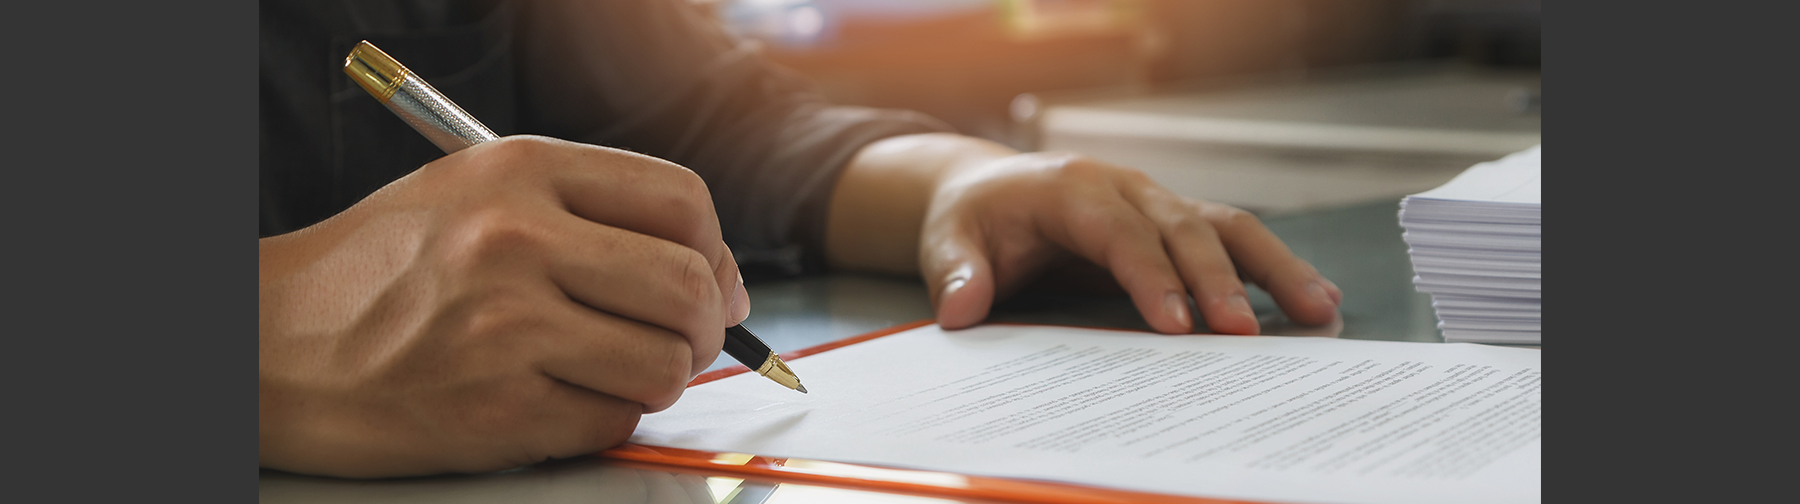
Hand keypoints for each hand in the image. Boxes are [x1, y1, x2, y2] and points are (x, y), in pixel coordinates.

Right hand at [258, 135, 748, 476]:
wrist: (268, 346)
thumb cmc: (377, 273)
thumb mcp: (474, 196)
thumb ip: (587, 213)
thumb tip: (708, 271)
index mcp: (519, 172)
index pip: (682, 201)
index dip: (715, 251)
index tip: (713, 283)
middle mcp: (516, 240)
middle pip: (690, 286)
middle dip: (706, 328)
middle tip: (683, 343)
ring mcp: (508, 327)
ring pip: (664, 364)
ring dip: (659, 379)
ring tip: (613, 372)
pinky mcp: (499, 409)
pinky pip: (612, 421)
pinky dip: (604, 419)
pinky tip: (559, 399)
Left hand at [826, 134, 1339, 334]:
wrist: (985, 190)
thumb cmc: (973, 219)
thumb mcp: (947, 242)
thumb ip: (956, 274)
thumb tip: (960, 308)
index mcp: (1071, 187)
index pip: (1119, 233)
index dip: (1151, 278)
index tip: (1176, 326)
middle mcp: (1124, 186)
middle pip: (1183, 228)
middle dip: (1217, 282)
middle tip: (1242, 336)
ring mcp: (1155, 200)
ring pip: (1223, 226)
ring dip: (1271, 268)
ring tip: (1315, 310)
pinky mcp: (1173, 220)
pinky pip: (1230, 237)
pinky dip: (1271, 266)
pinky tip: (1312, 296)